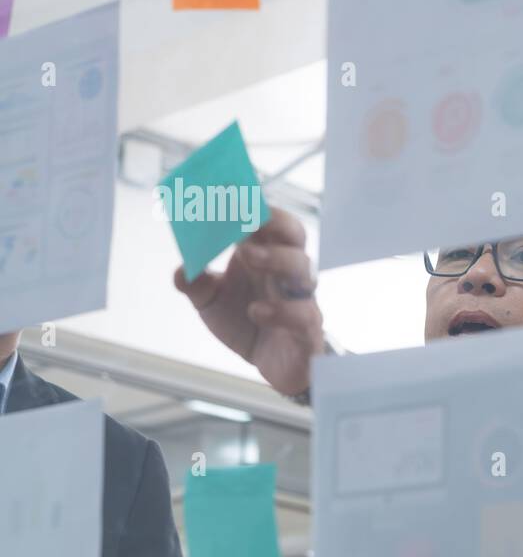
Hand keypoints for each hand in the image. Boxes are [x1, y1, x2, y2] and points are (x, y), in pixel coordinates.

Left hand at [173, 206, 324, 395]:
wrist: (275, 366)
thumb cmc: (247, 323)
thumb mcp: (212, 303)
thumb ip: (196, 284)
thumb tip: (180, 272)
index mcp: (264, 257)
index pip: (263, 222)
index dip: (250, 205)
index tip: (228, 191)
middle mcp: (286, 272)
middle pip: (294, 235)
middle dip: (275, 221)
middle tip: (248, 216)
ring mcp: (301, 298)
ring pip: (304, 269)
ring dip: (278, 258)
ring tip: (248, 256)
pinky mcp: (308, 329)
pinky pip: (304, 315)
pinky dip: (282, 311)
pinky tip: (258, 312)